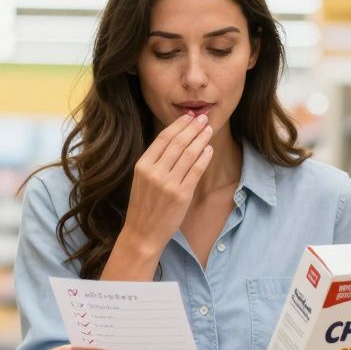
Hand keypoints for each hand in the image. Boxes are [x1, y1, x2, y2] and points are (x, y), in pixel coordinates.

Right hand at [120, 113, 214, 250]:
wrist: (143, 233)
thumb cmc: (143, 206)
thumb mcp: (141, 179)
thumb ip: (155, 162)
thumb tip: (175, 140)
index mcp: (142, 165)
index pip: (163, 138)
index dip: (178, 125)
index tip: (188, 116)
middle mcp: (154, 172)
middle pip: (178, 143)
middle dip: (193, 127)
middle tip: (203, 118)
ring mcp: (168, 184)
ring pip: (189, 154)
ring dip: (201, 139)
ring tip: (208, 129)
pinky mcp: (181, 195)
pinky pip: (196, 170)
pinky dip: (204, 157)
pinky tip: (209, 149)